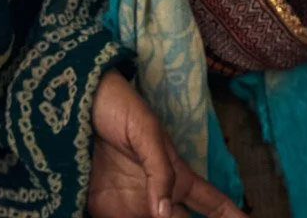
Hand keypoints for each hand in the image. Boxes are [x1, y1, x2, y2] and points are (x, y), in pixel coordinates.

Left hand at [88, 72, 239, 217]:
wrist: (73, 101)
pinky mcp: (104, 209)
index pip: (213, 204)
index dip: (233, 217)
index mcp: (178, 177)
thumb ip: (159, 171)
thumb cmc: (119, 107)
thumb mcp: (145, 131)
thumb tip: (164, 213)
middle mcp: (158, 197)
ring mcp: (131, 205)